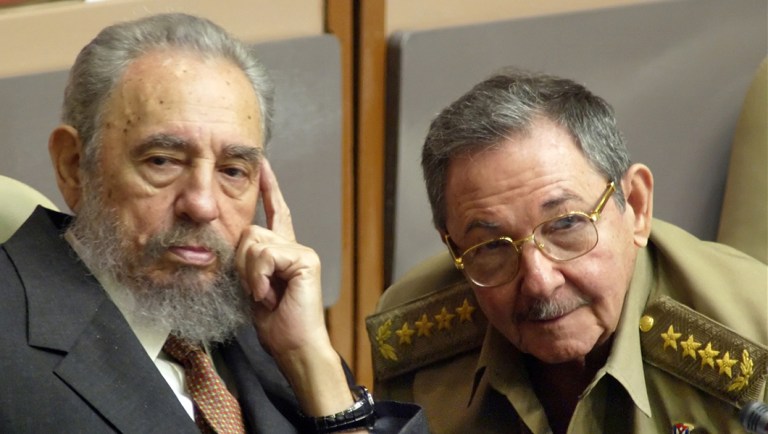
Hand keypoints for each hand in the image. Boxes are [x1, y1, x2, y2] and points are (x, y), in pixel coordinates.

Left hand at [236, 159, 355, 415]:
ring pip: (254, 242)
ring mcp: (301, 251)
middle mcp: (294, 246)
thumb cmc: (275, 324)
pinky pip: (265, 255)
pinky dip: (259, 278)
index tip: (263, 164)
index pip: (275, 212)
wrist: (294, 346)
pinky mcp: (304, 259)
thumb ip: (247, 261)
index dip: (268, 188)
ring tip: (265, 296)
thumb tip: (238, 242)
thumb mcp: (252, 286)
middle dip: (242, 264)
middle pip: (250, 231)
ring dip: (250, 275)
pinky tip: (270, 295)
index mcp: (282, 252)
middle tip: (256, 292)